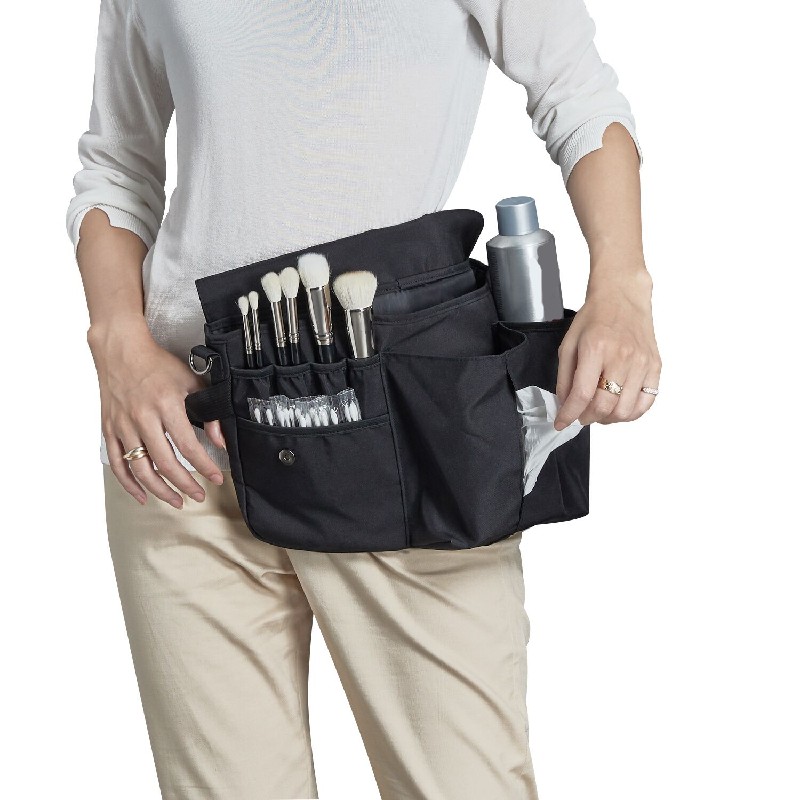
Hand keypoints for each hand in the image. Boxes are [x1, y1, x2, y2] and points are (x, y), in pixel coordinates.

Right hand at [89, 318, 225, 506]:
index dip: (204, 466)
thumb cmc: (158, 365)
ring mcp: (123, 425)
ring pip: (140, 469)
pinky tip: (143, 495)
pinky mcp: (109, 429)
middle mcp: (142, 417)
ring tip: (176, 501)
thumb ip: (209, 411)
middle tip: (199, 495)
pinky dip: (129, 484)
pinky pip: (118, 464)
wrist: (121, 351)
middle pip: (165, 463)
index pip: (189, 445)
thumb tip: (220, 441)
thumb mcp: (192, 381)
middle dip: (185, 484)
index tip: (216, 479)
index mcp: (166, 404)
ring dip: (160, 490)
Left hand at [554, 268, 660, 429]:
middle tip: (579, 415)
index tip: (561, 423)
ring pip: (625, 411)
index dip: (569, 415)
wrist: (622, 297)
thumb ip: (564, 377)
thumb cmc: (594, 317)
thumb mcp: (568, 343)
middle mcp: (622, 356)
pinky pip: (646, 402)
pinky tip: (618, 408)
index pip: (582, 394)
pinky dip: (630, 414)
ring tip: (598, 411)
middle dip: (587, 418)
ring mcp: (642, 363)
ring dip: (607, 419)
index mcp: (596, 348)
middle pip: (604, 406)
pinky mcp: (655, 366)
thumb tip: (565, 405)